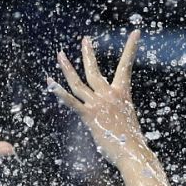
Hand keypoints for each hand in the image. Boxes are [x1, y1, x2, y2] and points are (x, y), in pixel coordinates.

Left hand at [49, 31, 147, 164]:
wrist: (133, 153)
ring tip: (60, 54)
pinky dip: (59, 92)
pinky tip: (49, 82)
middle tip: (84, 40)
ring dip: (67, 67)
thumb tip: (113, 115)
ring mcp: (98, 104)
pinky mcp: (89, 115)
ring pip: (78, 82)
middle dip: (88, 54)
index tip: (135, 33)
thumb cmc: (133, 141)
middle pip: (94, 70)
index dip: (131, 48)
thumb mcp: (128, 120)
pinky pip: (71, 101)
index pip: (126, 66)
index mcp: (122, 94)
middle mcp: (110, 95)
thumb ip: (117, 112)